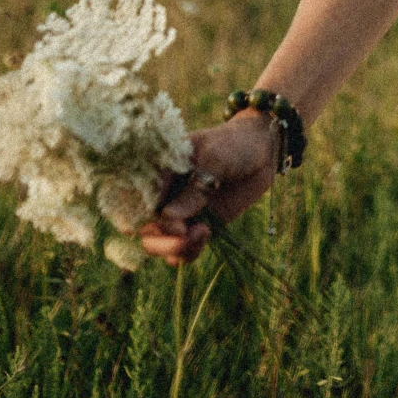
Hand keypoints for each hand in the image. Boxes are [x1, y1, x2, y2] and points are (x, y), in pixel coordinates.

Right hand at [137, 108, 279, 265]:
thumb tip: (168, 218)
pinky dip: (187, 252)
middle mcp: (162, 194)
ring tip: (203, 233)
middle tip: (185, 235)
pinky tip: (206, 235)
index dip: (146, 216)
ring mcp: (177, 213)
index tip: (173, 222)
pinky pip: (180, 250)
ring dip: (174, 249)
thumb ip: (194, 189)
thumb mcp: (215, 159)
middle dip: (161, 239)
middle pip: (143, 228)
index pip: (135, 199)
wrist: (261, 151)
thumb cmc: (233, 144)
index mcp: (158, 170)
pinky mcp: (194, 226)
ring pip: (157, 244)